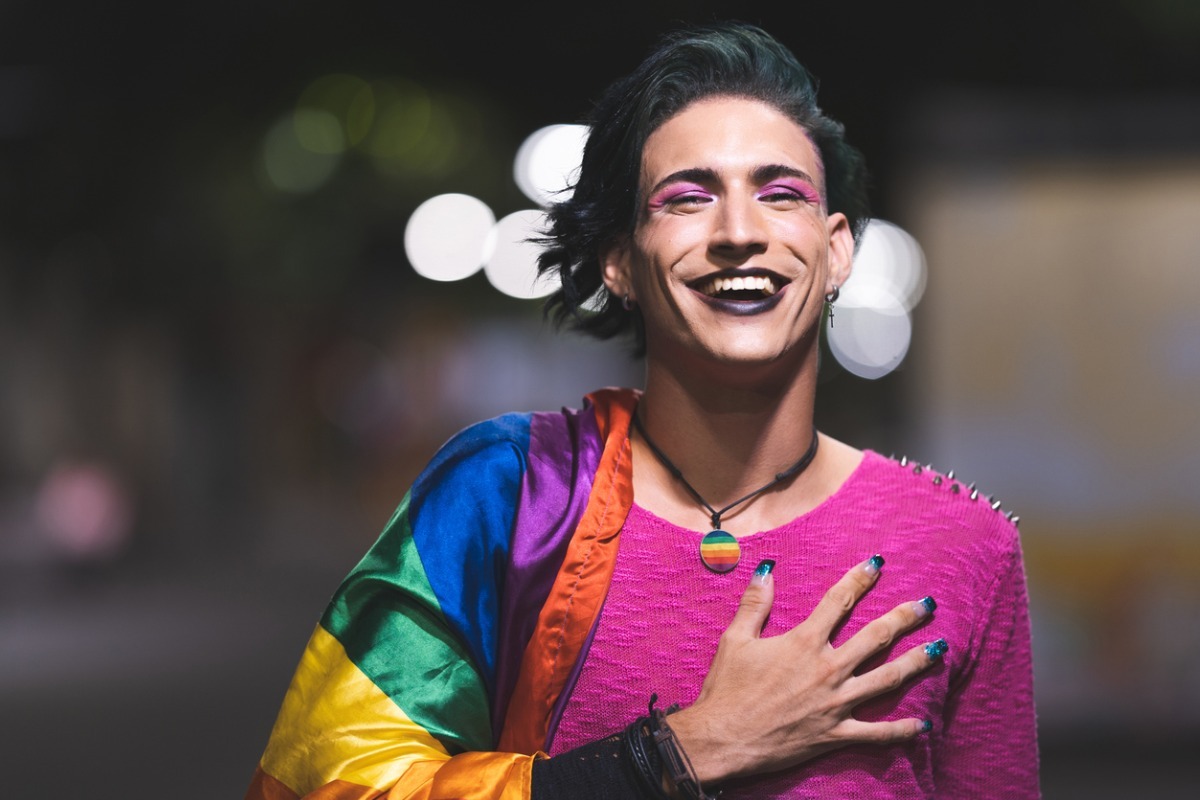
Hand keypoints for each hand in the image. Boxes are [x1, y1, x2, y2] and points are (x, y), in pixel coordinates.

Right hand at [666, 556, 941, 783]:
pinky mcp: (836, 735)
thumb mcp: (734, 640)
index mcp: (804, 643)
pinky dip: (902, 730)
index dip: (859, 579)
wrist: (722, 741)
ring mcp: (836, 704)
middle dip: (905, 618)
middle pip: (876, 637)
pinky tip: (923, 725)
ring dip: (916, 662)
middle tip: (928, 605)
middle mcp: (827, 669)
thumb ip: (755, 604)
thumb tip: (766, 569)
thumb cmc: (726, 690)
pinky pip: (877, 734)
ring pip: (887, 679)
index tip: (878, 563)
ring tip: (939, 648)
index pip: (838, 601)